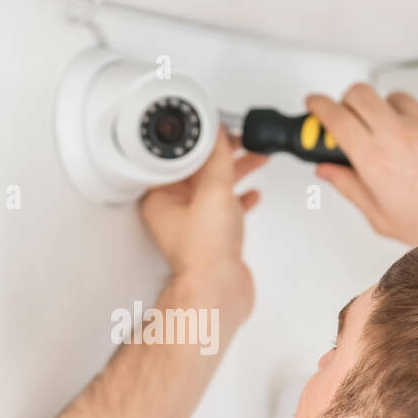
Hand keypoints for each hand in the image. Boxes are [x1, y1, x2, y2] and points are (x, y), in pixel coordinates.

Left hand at [139, 131, 266, 316]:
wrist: (219, 291)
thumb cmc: (206, 253)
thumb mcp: (214, 191)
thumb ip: (217, 158)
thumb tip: (217, 134)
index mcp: (162, 197)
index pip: (180, 157)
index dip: (201, 139)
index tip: (218, 126)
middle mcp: (175, 210)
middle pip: (199, 170)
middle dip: (223, 152)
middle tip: (241, 138)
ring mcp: (195, 224)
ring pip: (215, 187)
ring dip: (235, 170)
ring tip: (254, 156)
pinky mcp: (213, 236)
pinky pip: (226, 208)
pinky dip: (239, 197)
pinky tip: (250, 193)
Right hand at [306, 85, 417, 246]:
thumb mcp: (382, 217)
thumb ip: (350, 187)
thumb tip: (328, 170)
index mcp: (376, 160)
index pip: (335, 117)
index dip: (319, 107)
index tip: (315, 104)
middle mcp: (401, 134)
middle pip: (360, 93)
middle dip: (349, 102)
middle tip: (349, 117)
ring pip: (395, 97)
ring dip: (387, 112)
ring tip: (396, 140)